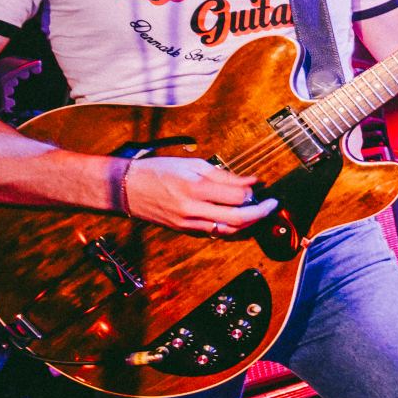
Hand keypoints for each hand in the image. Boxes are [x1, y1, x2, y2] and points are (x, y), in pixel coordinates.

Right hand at [120, 156, 277, 234]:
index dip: (254, 194)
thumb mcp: (192, 165)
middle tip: (271, 206)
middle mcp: (192, 209)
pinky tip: (238, 218)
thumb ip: (224, 175)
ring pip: (228, 230)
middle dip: (260, 213)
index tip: (262, 188)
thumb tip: (251, 181)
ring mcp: (188, 223)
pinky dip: (230, 227)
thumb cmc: (157, 171)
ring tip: (258, 212)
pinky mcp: (185, 231)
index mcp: (195, 188)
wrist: (125, 188)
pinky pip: (214, 232)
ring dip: (248, 223)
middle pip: (238, 219)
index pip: (237, 197)